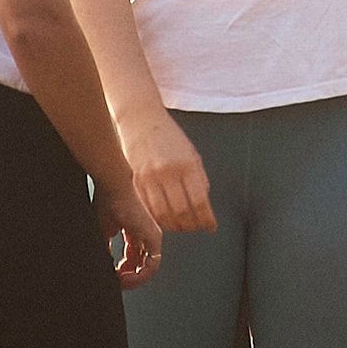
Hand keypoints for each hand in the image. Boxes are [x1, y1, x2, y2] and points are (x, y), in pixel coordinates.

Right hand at [96, 182, 163, 287]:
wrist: (113, 188)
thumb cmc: (105, 203)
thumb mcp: (102, 233)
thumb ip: (105, 251)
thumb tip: (102, 269)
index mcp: (133, 233)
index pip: (131, 259)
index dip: (121, 271)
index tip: (110, 275)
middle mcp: (144, 236)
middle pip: (140, 266)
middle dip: (126, 278)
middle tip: (115, 282)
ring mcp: (151, 237)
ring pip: (148, 269)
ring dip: (133, 280)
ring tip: (119, 282)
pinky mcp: (154, 237)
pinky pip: (152, 265)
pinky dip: (139, 276)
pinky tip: (125, 277)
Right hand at [125, 111, 216, 237]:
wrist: (141, 119)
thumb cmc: (167, 135)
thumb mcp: (191, 153)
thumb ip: (199, 178)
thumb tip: (205, 205)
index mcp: (187, 164)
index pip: (200, 201)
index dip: (206, 219)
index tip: (210, 226)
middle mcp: (168, 172)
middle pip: (181, 211)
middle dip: (191, 225)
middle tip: (197, 228)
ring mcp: (150, 177)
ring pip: (163, 214)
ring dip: (174, 226)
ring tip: (181, 226)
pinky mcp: (136, 180)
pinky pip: (148, 208)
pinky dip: (158, 219)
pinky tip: (164, 219)